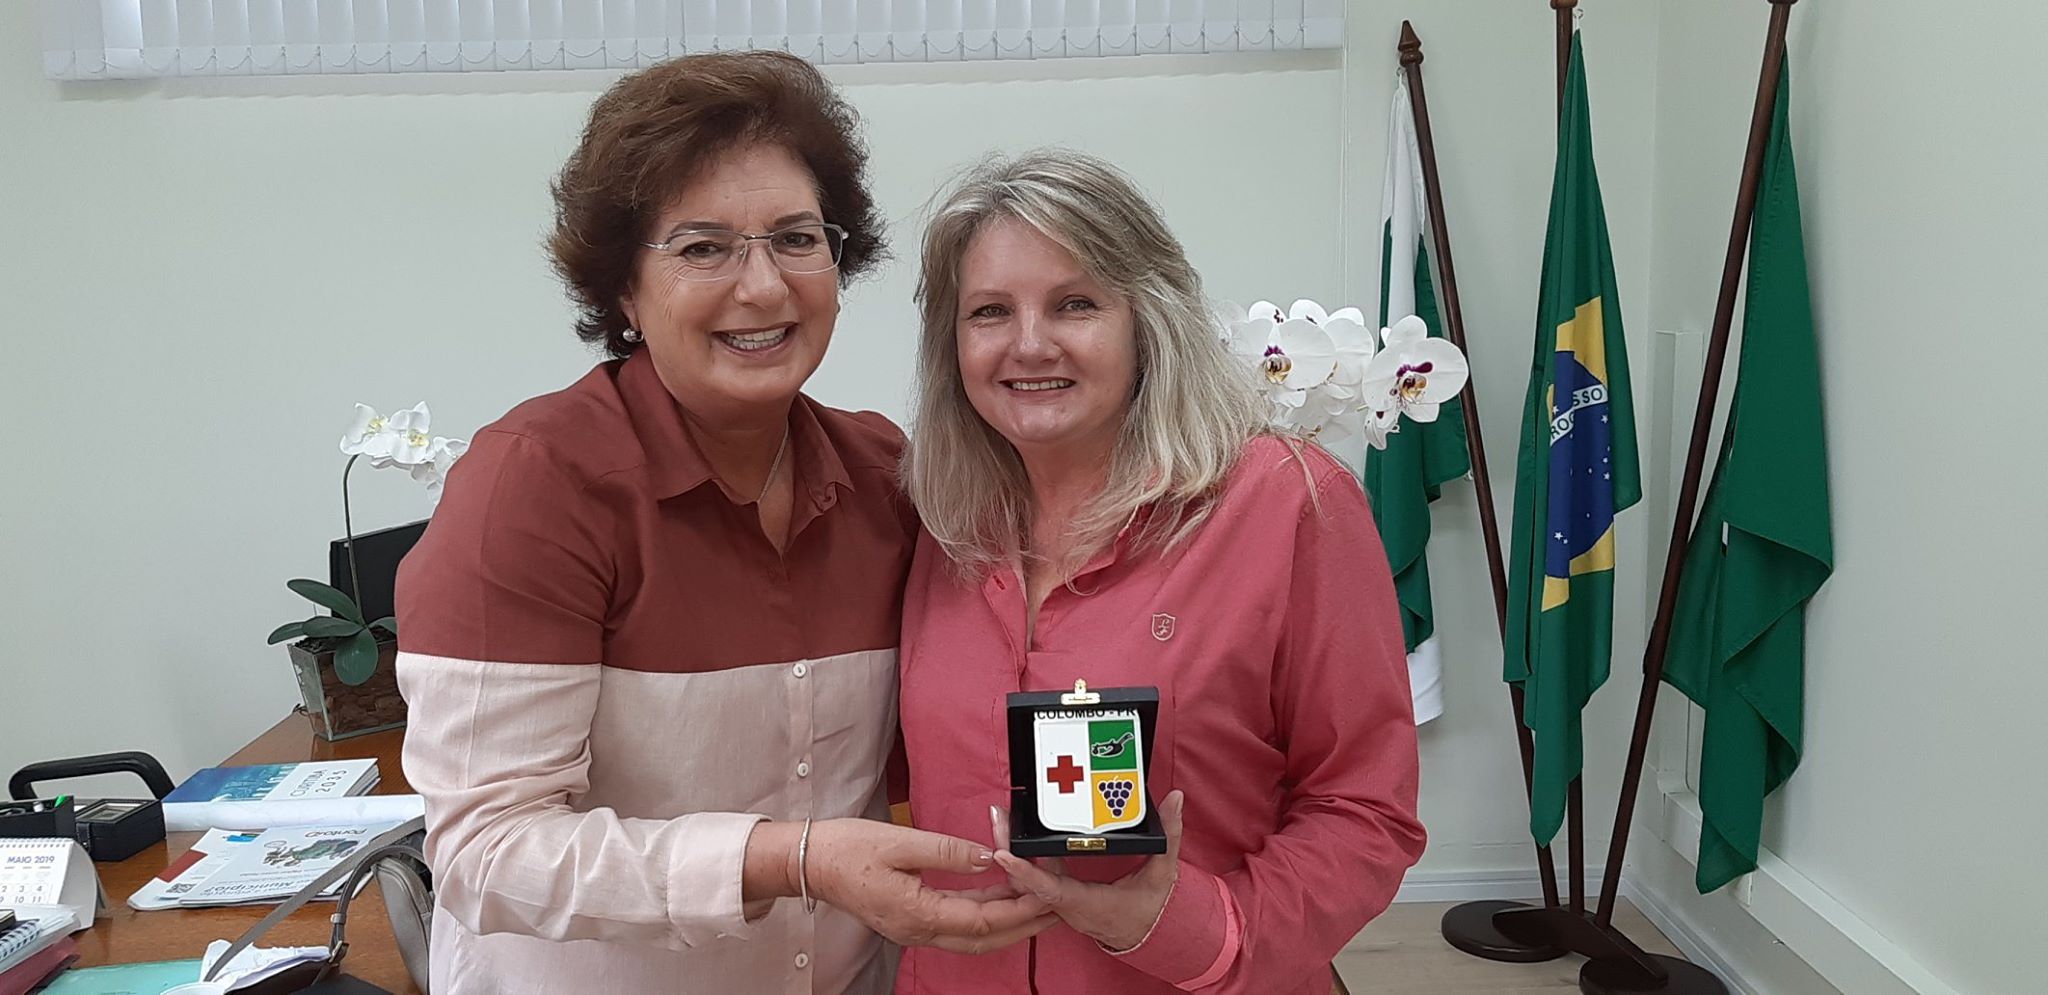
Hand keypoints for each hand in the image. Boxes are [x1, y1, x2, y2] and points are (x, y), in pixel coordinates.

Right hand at [801, 818, 1058, 953]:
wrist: (810, 862)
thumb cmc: (847, 850)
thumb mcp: (899, 842)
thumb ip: (947, 851)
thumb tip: (986, 858)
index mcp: (917, 914)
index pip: (983, 921)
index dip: (1019, 909)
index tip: (1046, 894)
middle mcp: (918, 930)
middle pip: (984, 939)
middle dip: (1024, 925)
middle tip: (1056, 907)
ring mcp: (914, 928)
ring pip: (972, 935)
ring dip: (1007, 922)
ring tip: (1037, 902)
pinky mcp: (911, 918)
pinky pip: (956, 923)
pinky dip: (983, 912)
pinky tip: (999, 895)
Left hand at [993, 789, 1185, 951]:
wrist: (1147, 934)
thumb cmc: (1151, 907)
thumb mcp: (1163, 871)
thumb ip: (1168, 834)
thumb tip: (1175, 799)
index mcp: (1088, 904)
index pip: (1051, 890)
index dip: (1027, 873)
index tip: (1004, 854)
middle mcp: (1068, 907)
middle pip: (1028, 883)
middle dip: (1010, 850)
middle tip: (998, 816)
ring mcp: (1060, 904)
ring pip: (1026, 883)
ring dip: (1012, 852)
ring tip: (1001, 817)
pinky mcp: (1057, 898)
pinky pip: (1033, 883)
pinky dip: (1021, 860)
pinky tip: (1012, 836)